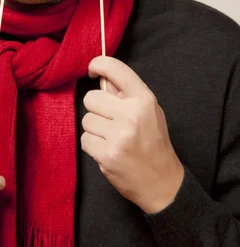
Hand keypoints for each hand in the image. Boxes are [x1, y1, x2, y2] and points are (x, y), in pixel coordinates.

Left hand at [81, 56, 183, 213]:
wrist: (162, 182)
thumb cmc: (153, 142)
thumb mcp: (149, 111)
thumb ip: (126, 94)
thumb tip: (102, 78)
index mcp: (144, 99)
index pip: (115, 69)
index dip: (98, 64)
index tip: (92, 70)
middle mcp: (132, 114)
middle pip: (91, 98)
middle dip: (96, 109)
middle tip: (110, 122)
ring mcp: (119, 135)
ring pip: (86, 120)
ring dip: (95, 129)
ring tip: (112, 139)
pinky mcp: (107, 155)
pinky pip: (85, 139)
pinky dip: (93, 146)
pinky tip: (108, 151)